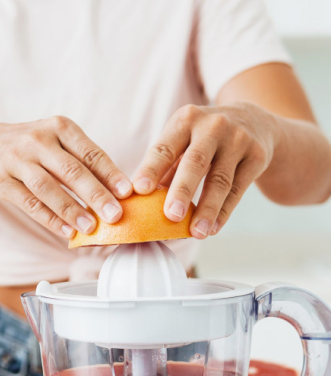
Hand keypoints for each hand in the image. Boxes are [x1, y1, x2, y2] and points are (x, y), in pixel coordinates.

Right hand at [0, 117, 132, 237]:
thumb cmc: (33, 148)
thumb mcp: (57, 142)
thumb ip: (83, 162)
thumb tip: (117, 193)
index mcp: (60, 127)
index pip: (90, 152)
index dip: (110, 173)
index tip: (127, 192)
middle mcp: (38, 140)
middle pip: (71, 171)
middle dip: (96, 195)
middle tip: (115, 215)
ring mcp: (17, 160)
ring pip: (48, 188)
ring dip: (71, 210)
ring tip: (91, 228)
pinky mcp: (1, 181)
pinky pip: (29, 203)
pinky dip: (50, 219)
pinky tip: (67, 232)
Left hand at [132, 103, 279, 238]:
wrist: (254, 122)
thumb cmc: (203, 139)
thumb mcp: (183, 141)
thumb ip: (164, 169)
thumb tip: (142, 204)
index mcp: (185, 121)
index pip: (164, 148)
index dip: (151, 169)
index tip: (139, 190)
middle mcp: (213, 126)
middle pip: (195, 162)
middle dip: (182, 191)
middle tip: (171, 216)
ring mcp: (238, 139)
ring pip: (220, 180)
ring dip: (207, 210)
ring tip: (196, 233)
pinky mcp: (257, 155)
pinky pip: (238, 190)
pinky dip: (224, 212)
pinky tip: (213, 229)